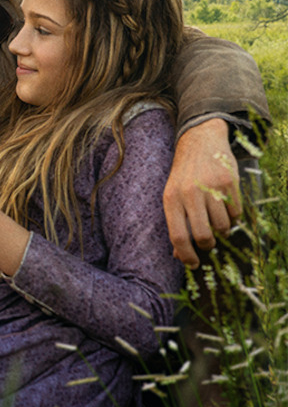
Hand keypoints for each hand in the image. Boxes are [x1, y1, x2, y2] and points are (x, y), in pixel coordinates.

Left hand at [162, 118, 240, 266]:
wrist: (199, 142)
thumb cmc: (183, 175)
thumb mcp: (172, 195)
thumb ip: (175, 223)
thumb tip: (178, 254)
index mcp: (170, 200)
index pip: (178, 236)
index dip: (187, 255)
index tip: (193, 264)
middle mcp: (189, 194)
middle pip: (202, 235)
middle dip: (208, 245)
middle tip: (209, 243)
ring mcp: (210, 188)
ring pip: (222, 226)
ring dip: (222, 230)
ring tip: (217, 222)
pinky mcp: (229, 182)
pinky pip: (236, 212)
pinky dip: (233, 216)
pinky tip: (226, 208)